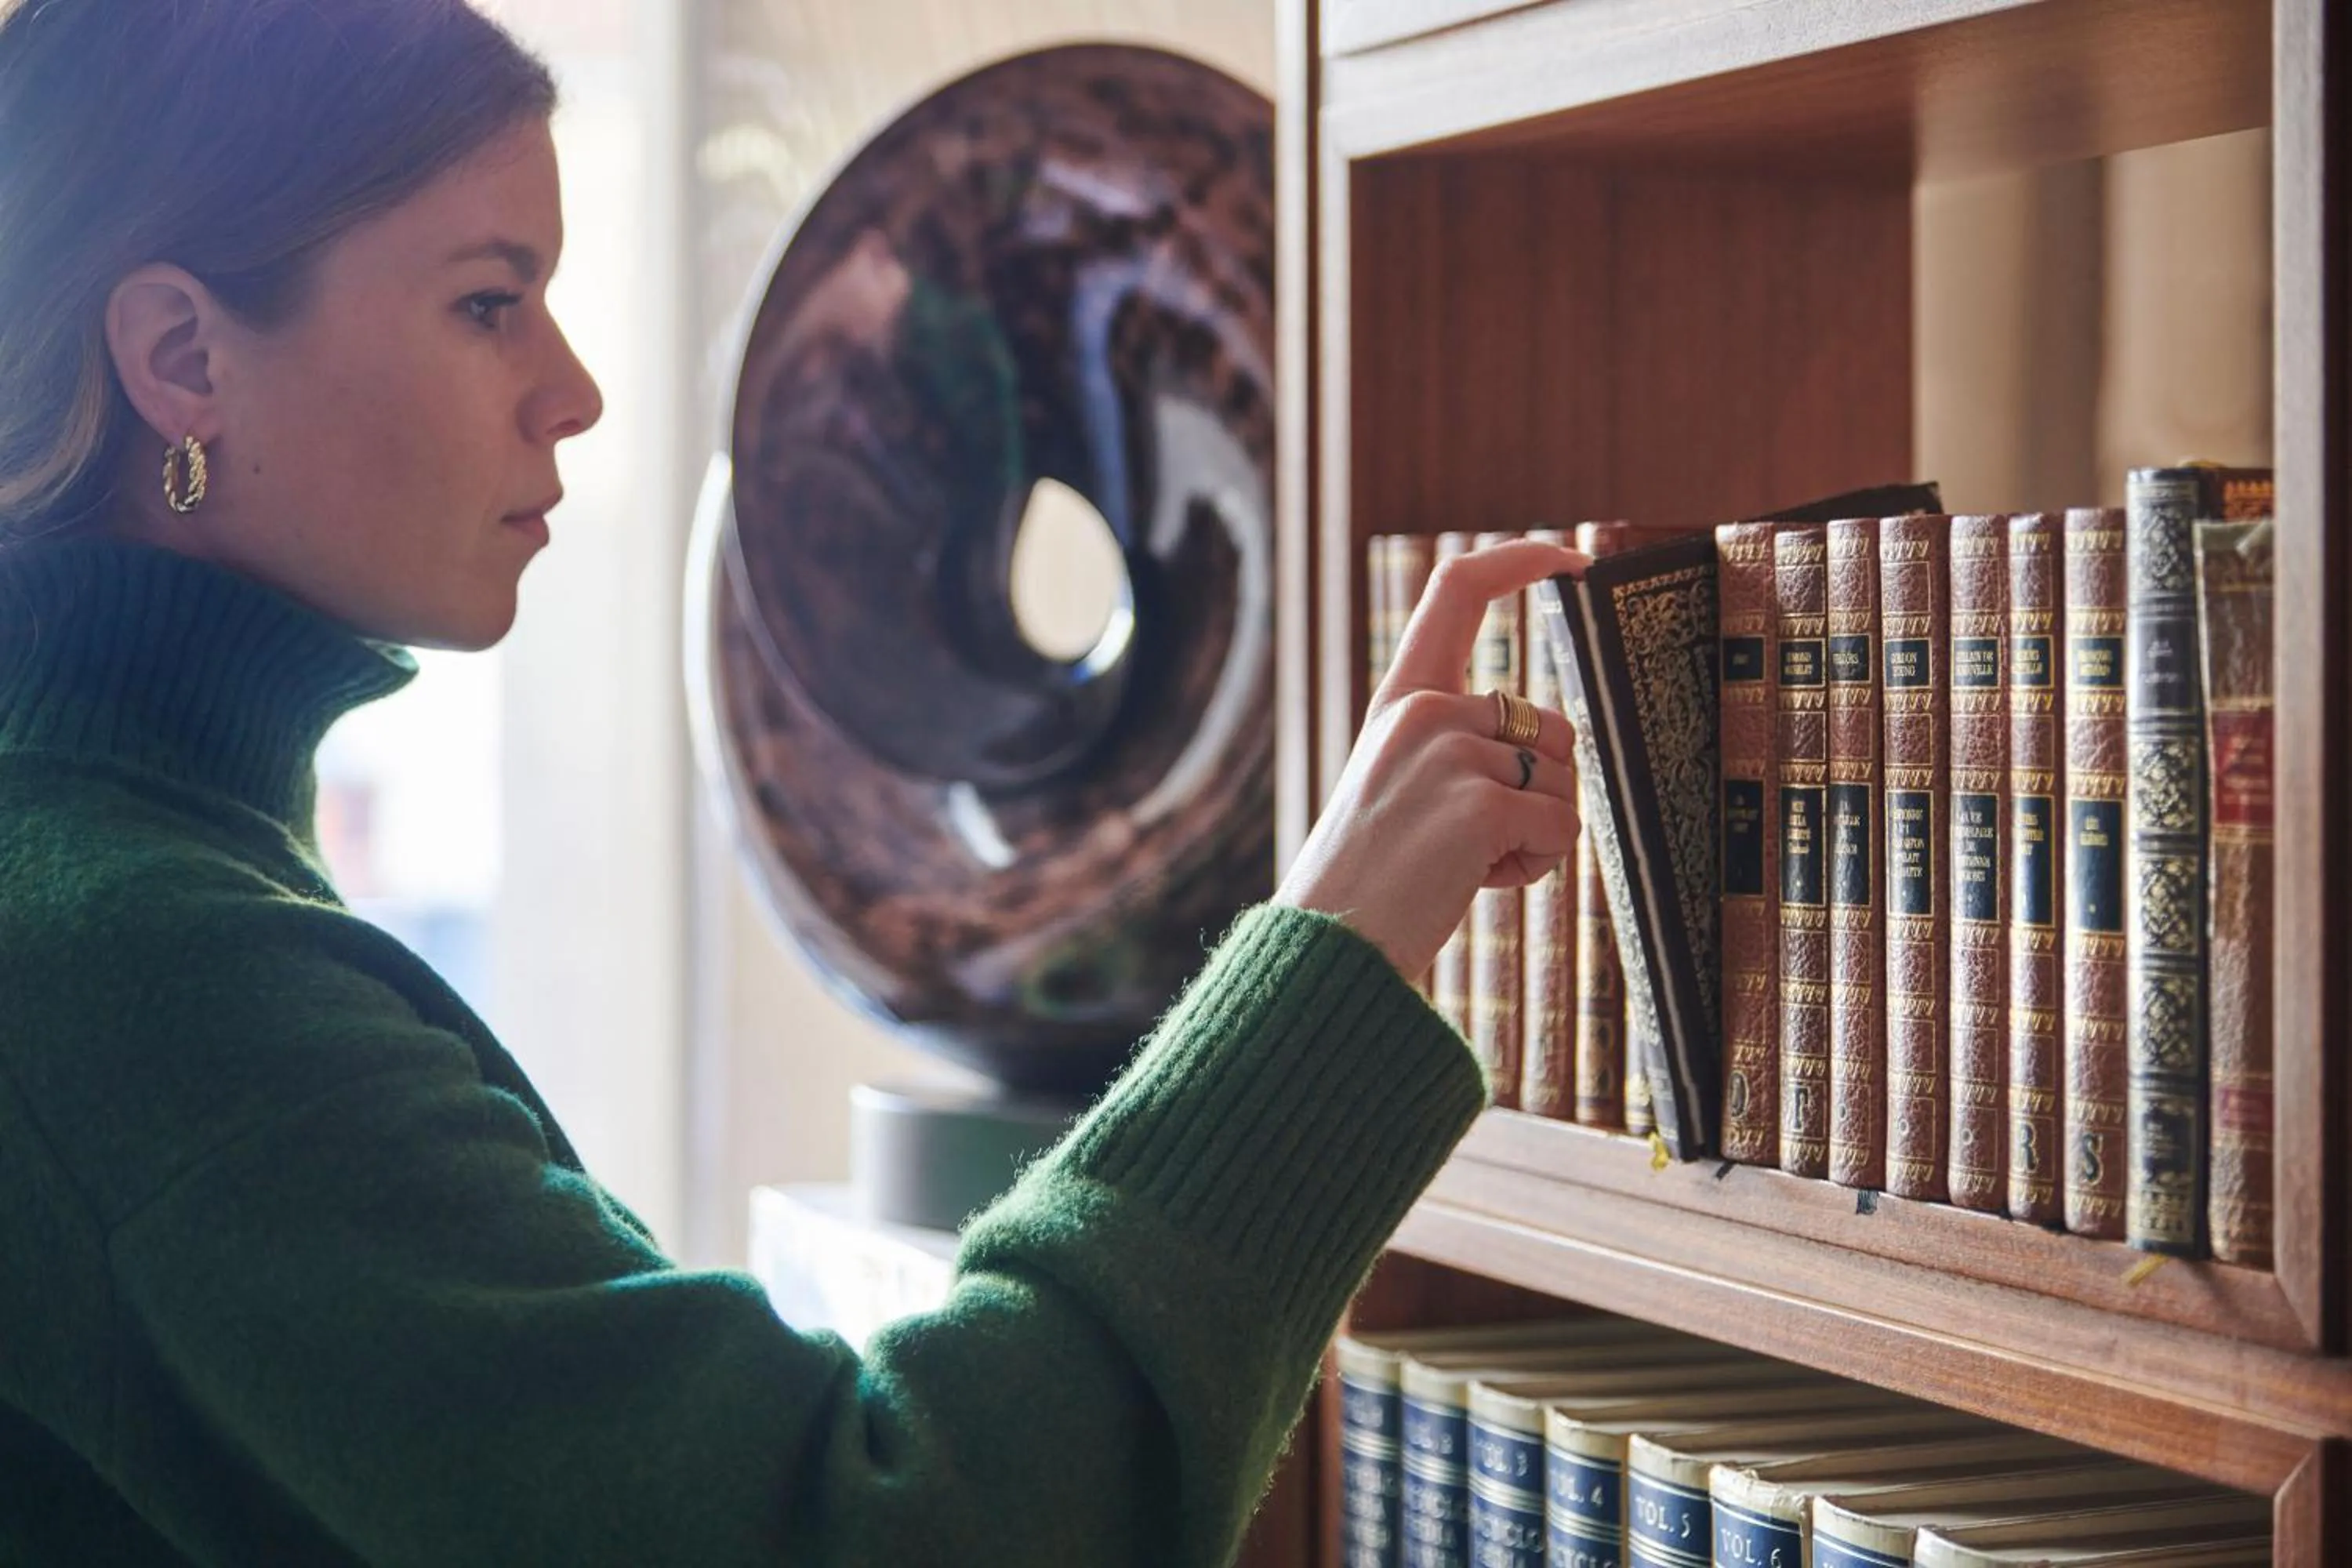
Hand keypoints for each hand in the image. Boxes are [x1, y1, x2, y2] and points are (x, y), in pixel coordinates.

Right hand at [1275, 537, 1588, 980]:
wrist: (1329, 949)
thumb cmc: (1367, 883)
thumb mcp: (1397, 784)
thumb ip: (1455, 744)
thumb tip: (1550, 739)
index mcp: (1399, 700)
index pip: (1458, 591)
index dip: (1524, 560)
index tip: (1573, 560)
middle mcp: (1424, 711)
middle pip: (1552, 726)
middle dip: (1542, 793)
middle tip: (1473, 844)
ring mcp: (1452, 753)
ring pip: (1565, 782)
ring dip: (1537, 834)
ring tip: (1465, 865)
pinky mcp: (1482, 803)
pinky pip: (1562, 826)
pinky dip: (1535, 865)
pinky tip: (1474, 882)